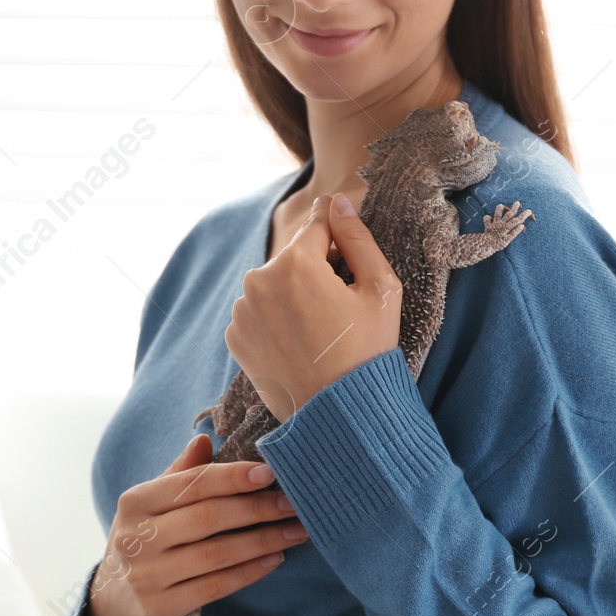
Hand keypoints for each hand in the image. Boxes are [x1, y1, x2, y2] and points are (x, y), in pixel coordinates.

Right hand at [83, 433, 308, 615]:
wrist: (111, 605)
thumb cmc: (142, 543)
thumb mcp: (149, 506)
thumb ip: (179, 475)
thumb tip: (204, 440)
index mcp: (136, 501)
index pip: (190, 483)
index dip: (232, 477)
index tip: (269, 473)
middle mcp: (137, 536)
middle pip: (207, 517)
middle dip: (256, 508)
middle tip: (293, 504)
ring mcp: (147, 575)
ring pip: (216, 553)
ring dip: (262, 541)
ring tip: (294, 532)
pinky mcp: (160, 608)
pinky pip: (214, 586)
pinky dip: (248, 572)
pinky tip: (273, 560)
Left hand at [223, 192, 401, 423]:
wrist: (337, 414)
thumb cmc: (367, 351)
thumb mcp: (380, 289)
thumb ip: (358, 238)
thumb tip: (337, 201)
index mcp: (296, 262)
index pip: (318, 223)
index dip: (338, 233)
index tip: (347, 248)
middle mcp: (259, 281)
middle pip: (293, 256)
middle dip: (315, 268)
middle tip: (340, 303)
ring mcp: (243, 310)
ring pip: (273, 284)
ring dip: (292, 293)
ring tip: (320, 327)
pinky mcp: (235, 336)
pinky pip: (258, 312)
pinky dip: (276, 319)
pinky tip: (299, 341)